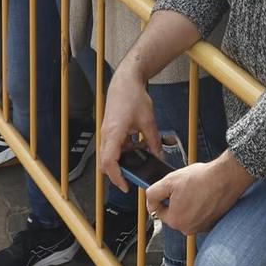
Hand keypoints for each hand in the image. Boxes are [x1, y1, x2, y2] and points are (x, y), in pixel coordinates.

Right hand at [98, 65, 162, 190]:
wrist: (125, 79)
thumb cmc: (133, 96)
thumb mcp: (148, 120)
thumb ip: (153, 141)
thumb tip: (159, 156)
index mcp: (114, 133)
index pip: (109, 162)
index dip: (116, 177)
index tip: (126, 186)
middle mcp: (107, 134)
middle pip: (107, 162)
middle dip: (119, 172)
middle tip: (134, 178)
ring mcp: (107, 132)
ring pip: (111, 154)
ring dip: (125, 159)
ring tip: (142, 157)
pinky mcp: (111, 129)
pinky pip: (115, 145)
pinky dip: (126, 149)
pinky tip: (139, 144)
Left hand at [148, 155, 253, 236]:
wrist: (227, 177)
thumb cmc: (200, 179)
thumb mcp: (169, 181)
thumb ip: (152, 193)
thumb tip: (149, 202)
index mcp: (176, 221)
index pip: (159, 211)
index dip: (163, 197)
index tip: (172, 188)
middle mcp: (189, 229)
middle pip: (175, 214)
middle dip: (177, 201)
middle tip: (185, 187)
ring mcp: (203, 228)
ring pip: (189, 215)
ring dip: (190, 204)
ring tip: (197, 189)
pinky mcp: (214, 223)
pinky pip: (202, 216)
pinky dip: (202, 207)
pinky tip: (206, 194)